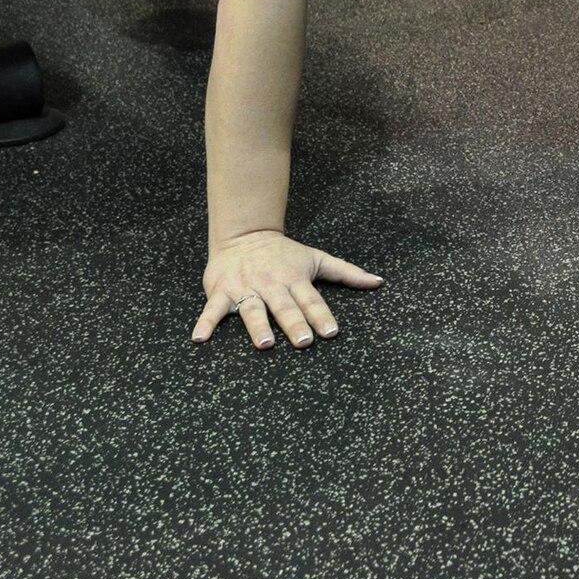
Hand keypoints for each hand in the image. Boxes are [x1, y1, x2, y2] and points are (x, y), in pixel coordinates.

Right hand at [193, 229, 383, 349]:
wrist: (245, 235)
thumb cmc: (285, 254)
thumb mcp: (317, 258)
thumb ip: (347, 273)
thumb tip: (379, 282)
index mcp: (294, 278)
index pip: (311, 299)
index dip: (321, 315)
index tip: (330, 332)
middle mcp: (271, 284)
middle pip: (284, 306)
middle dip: (294, 323)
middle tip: (303, 342)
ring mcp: (245, 287)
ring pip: (252, 309)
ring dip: (258, 326)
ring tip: (265, 343)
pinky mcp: (221, 291)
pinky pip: (212, 309)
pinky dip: (205, 323)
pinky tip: (199, 338)